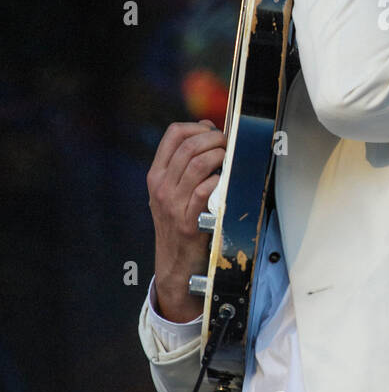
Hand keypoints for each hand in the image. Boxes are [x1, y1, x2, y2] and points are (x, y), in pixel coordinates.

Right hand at [146, 120, 226, 321]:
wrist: (174, 265)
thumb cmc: (177, 223)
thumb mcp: (170, 192)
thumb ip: (183, 164)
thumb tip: (207, 130)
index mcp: (156, 175)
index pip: (173, 134)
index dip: (197, 126)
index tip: (213, 131)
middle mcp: (161, 186)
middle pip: (189, 146)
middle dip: (215, 138)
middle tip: (228, 144)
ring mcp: (173, 204)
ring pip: (198, 164)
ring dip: (219, 156)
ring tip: (228, 160)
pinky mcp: (188, 221)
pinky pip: (204, 191)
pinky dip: (218, 180)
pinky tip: (224, 181)